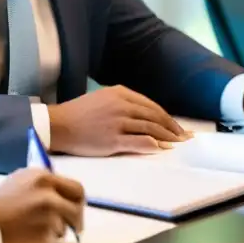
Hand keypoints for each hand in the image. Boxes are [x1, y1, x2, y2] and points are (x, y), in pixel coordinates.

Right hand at [0, 168, 85, 242]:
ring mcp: (49, 218)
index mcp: (44, 178)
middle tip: (74, 226)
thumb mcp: (23, 179)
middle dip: (77, 218)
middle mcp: (50, 196)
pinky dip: (46, 240)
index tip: (76, 207)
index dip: (78, 200)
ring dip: (56, 229)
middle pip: (77, 209)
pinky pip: (54, 240)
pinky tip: (30, 236)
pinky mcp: (44, 238)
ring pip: (65, 226)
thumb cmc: (0, 200)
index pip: (77, 188)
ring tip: (35, 228)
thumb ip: (46, 183)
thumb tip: (65, 193)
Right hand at [47, 85, 190, 155]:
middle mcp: (121, 105)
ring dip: (167, 138)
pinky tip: (161, 149)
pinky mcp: (113, 139)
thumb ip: (123, 103)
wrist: (58, 125)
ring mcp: (118, 122)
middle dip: (173, 128)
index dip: (167, 117)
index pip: (151, 105)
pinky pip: (139, 142)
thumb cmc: (78, 113)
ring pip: (151, 129)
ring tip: (177, 145)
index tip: (178, 127)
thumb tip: (145, 116)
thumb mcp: (102, 98)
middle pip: (155, 117)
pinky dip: (153, 145)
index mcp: (119, 93)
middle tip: (185, 138)